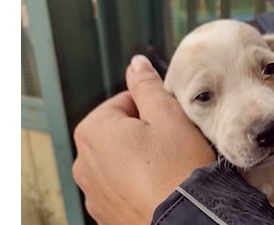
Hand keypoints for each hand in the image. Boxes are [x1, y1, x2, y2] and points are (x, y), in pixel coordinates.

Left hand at [72, 54, 215, 223]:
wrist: (189, 219)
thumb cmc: (179, 168)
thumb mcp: (167, 114)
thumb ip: (147, 85)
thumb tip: (136, 64)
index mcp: (94, 131)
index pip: (124, 101)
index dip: (152, 106)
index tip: (169, 119)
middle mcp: (84, 162)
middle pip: (119, 131)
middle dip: (144, 131)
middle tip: (171, 142)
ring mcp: (93, 192)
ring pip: (120, 159)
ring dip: (140, 157)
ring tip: (167, 164)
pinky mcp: (106, 213)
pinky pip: (121, 186)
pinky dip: (138, 182)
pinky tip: (160, 184)